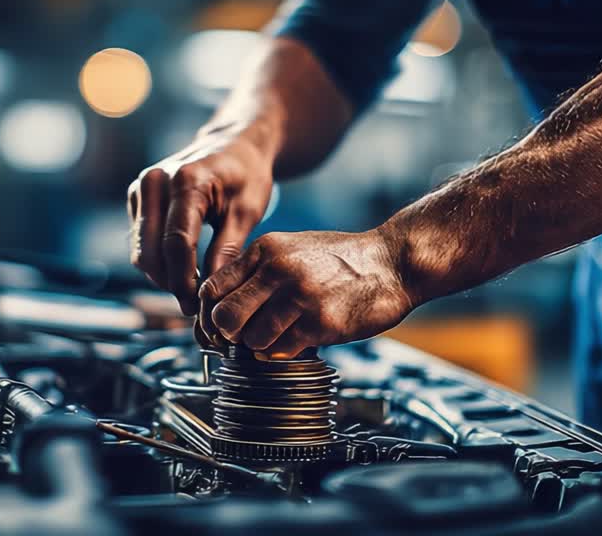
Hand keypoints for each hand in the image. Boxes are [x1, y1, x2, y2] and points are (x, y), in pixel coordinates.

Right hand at [127, 126, 276, 315]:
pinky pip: (141, 242)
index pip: (177, 242)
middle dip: (171, 283)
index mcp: (186, 181)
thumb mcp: (247, 212)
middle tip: (195, 307)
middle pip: (151, 251)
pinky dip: (158, 262)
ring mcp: (141, 188)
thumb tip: (211, 293)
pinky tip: (182, 272)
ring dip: (162, 276)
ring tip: (192, 292)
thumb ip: (227, 250)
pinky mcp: (137, 198)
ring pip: (142, 251)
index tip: (197, 306)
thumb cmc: (246, 175)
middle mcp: (155, 181)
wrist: (234, 145)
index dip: (185, 280)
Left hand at [196, 228, 418, 357]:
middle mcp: (277, 270)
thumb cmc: (340, 259)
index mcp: (264, 250)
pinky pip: (282, 351)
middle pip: (225, 318)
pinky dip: (284, 352)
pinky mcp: (321, 322)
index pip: (212, 289)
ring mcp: (299, 296)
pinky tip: (298, 339)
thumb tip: (222, 308)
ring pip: (252, 340)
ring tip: (279, 336)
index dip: (209, 315)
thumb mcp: (291, 248)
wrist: (392, 261)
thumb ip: (257, 272)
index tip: (218, 327)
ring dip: (261, 347)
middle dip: (230, 335)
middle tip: (244, 338)